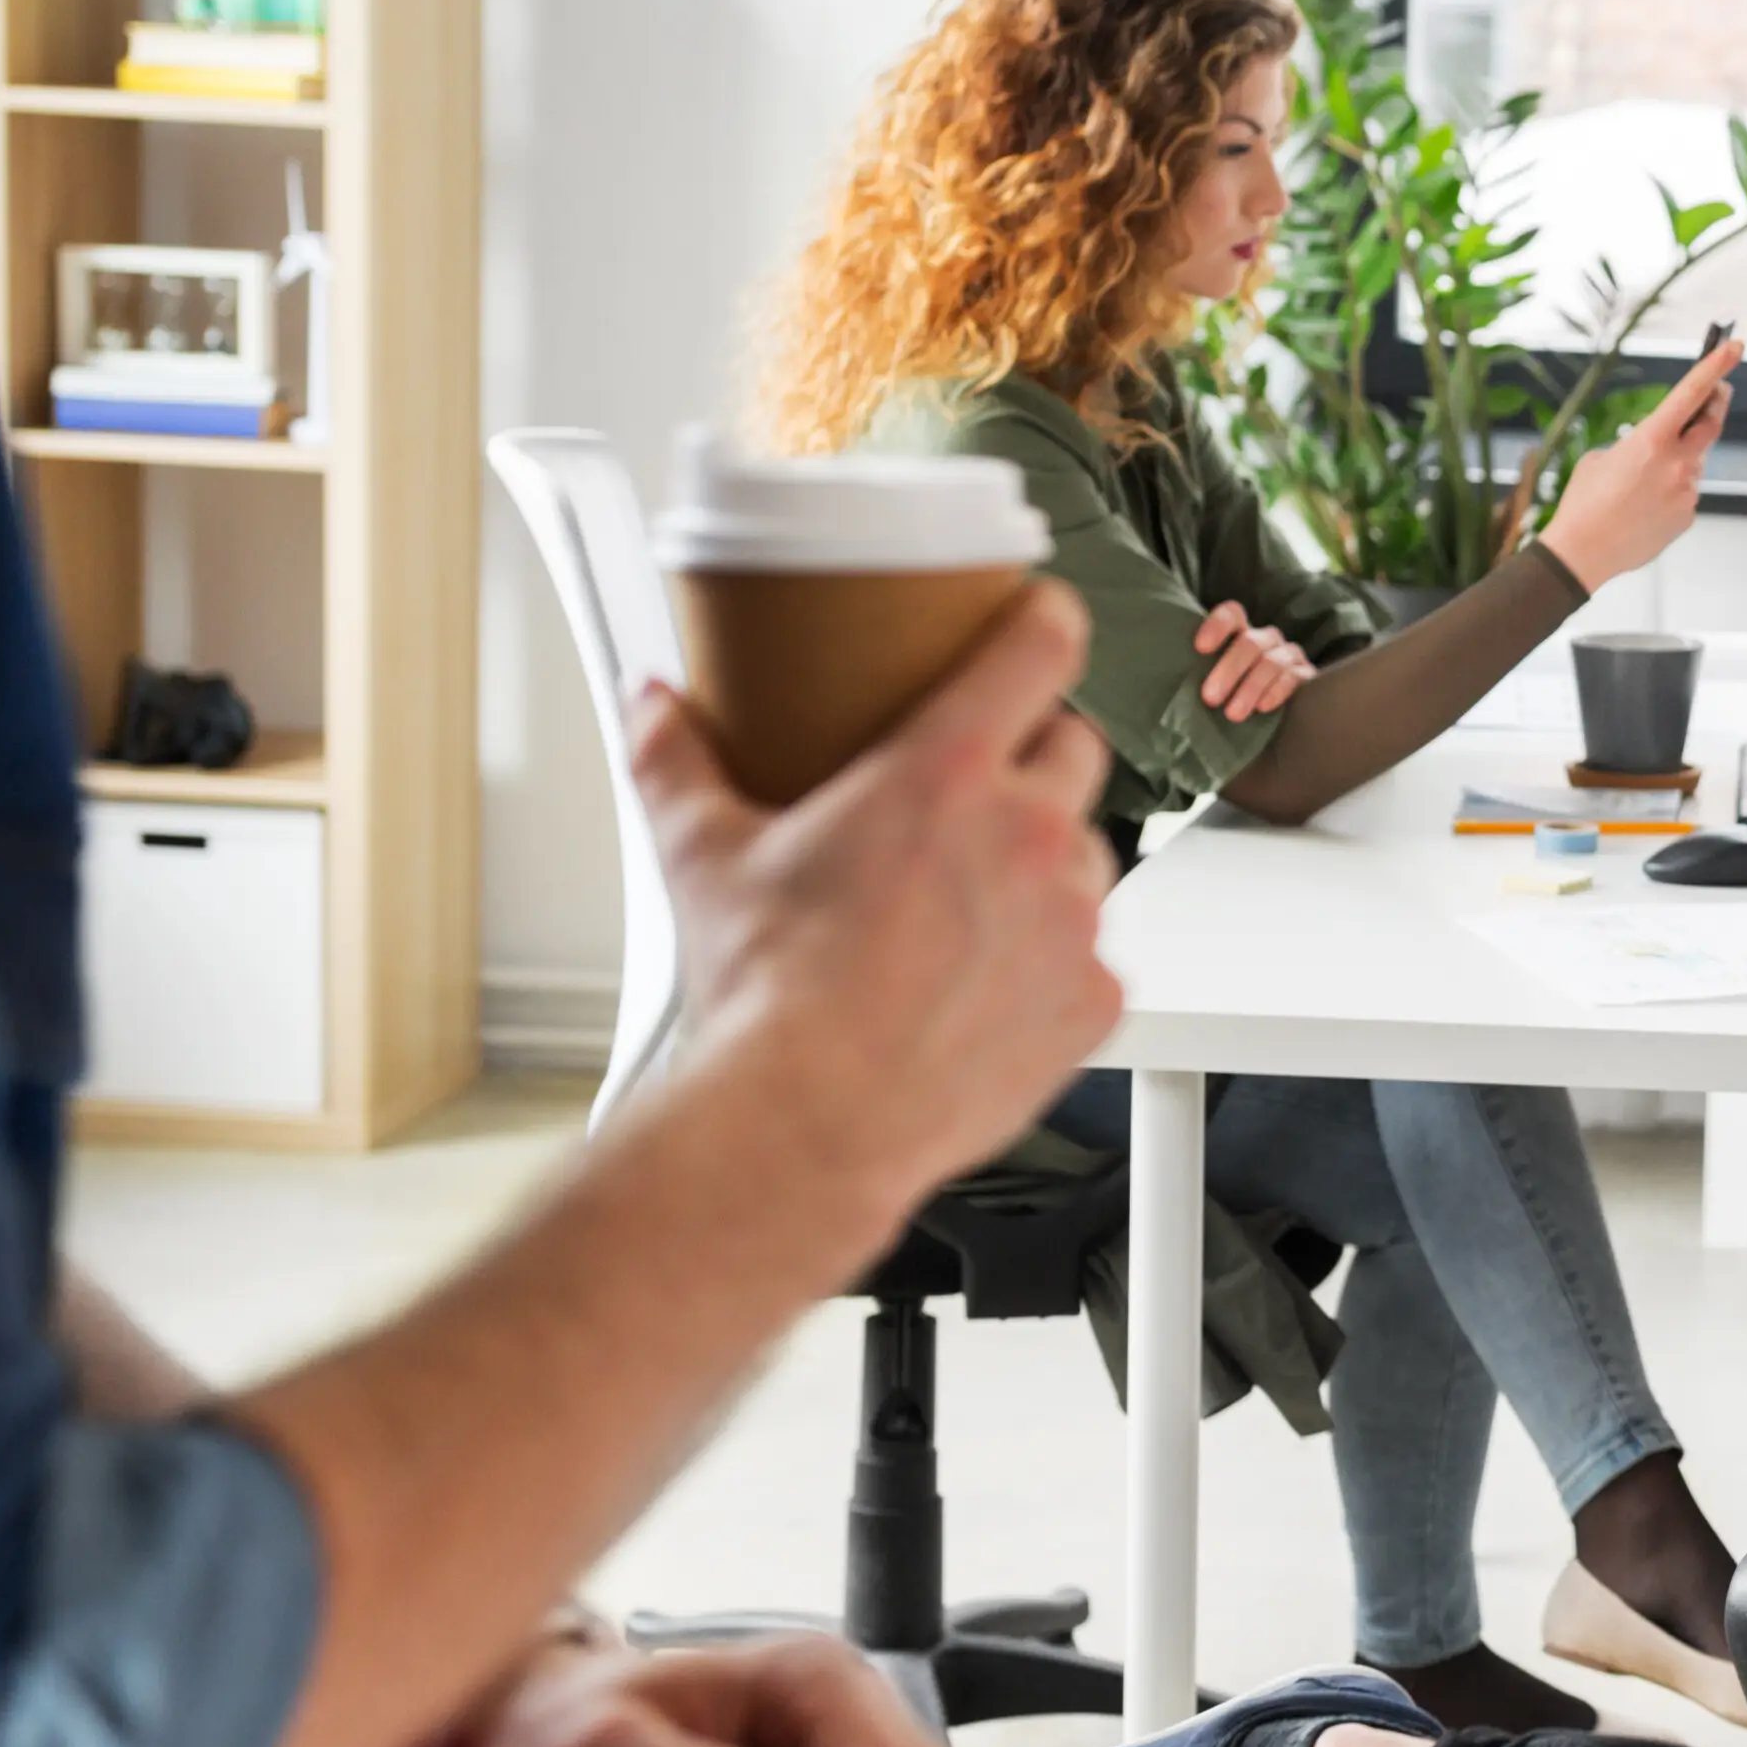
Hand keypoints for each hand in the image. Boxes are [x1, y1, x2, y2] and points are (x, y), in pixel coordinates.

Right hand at [626, 583, 1118, 1248]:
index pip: (1042, 648)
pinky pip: (1094, 956)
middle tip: (974, 794)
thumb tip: (652, 708)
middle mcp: (1029, 835)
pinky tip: (987, 984)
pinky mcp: (1093, 1000)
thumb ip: (675, 761)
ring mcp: (1072, 919)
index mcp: (947, 773)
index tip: (1039, 623)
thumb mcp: (702, 856)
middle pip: (1074, 747)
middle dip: (1034, 757)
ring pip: (1091, 855)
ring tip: (969, 905)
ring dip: (1046, 864)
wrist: (806, 1124)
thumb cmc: (767, 999)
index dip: (1045, 622)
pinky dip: (1054, 963)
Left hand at [1189, 599, 1316, 724]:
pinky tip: (1262, 708)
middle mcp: (1266, 639)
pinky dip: (1277, 691)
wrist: (1268, 719)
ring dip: (1250, 687)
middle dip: (1228, 670)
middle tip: (1210, 698)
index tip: (1200, 648)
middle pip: (1250, 642)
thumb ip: (1194, 673)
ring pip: (1271, 662)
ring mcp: (1288, 655)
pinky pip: (1294, 677)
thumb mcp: (1209, 680)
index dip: (1217, 626)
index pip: (1231, 615)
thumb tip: (1162, 679)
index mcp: (1240, 633)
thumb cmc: (1228, 695)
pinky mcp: (1306, 675)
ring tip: (1232, 714)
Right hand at [1536, 333, 1745, 588]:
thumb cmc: (1584, 501)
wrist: (1583, 552)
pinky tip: (1644, 505)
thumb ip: (1640, 444)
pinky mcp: (1688, 515)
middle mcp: (1677, 462)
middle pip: (1712, 424)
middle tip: (1719, 392)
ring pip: (1694, 463)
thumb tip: (1660, 449)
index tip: (1734, 346)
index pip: (1692, 393)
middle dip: (1716, 404)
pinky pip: (1685, 492)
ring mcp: (1687, 491)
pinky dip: (1671, 490)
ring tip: (1642, 481)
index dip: (1716, 365)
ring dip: (1679, 459)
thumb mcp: (1602, 457)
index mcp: (1651, 439)